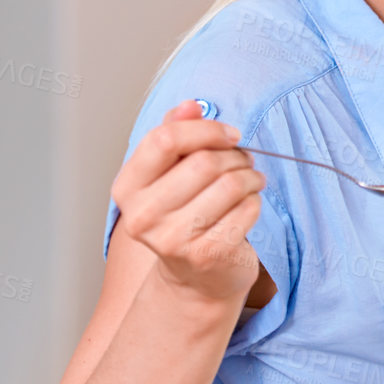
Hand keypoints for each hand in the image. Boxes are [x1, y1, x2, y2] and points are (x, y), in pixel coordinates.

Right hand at [110, 100, 265, 306]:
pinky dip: (255, 202)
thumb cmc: (184, 216)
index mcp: (127, 188)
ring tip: (251, 180)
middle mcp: (143, 216)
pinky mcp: (207, 255)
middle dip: (235, 156)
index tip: (229, 134)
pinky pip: (247, 209)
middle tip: (244, 161)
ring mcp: (173, 239)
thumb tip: (190, 106)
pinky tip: (248, 206)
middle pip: (204, 162)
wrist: (196, 277)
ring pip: (231, 184)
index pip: (165, 139)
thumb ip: (176, 135)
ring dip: (251, 177)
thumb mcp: (170, 173)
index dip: (206, 130)